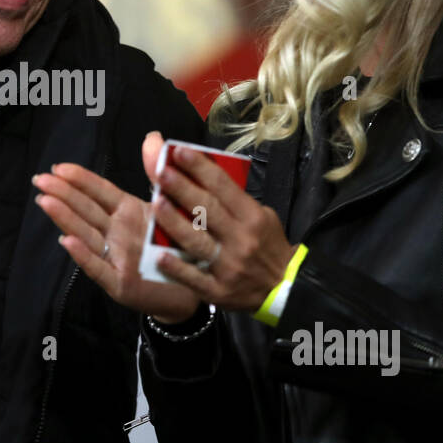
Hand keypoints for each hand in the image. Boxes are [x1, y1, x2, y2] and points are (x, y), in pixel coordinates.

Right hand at [33, 160, 200, 323]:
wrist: (196, 286)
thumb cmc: (180, 244)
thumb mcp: (171, 205)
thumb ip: (158, 172)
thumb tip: (153, 136)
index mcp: (128, 214)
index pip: (98, 192)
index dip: (79, 179)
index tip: (59, 167)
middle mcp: (117, 234)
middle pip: (85, 210)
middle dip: (62, 194)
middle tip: (40, 180)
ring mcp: (116, 258)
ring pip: (85, 234)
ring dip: (65, 218)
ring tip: (46, 201)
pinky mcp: (121, 283)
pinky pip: (99, 268)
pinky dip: (83, 255)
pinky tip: (67, 241)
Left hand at [147, 134, 295, 314]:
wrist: (285, 288)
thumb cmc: (266, 245)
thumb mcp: (262, 216)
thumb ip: (233, 199)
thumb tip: (201, 173)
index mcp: (252, 217)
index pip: (223, 186)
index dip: (201, 168)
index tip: (179, 151)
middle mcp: (240, 240)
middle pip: (207, 209)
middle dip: (183, 188)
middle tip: (161, 171)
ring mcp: (228, 266)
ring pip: (197, 242)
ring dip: (175, 222)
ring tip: (157, 202)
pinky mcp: (218, 291)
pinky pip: (194, 278)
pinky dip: (177, 267)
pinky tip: (159, 255)